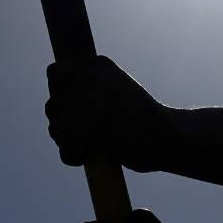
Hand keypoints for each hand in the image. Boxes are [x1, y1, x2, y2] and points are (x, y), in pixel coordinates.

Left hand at [45, 55, 174, 171]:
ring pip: (56, 129)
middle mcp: (88, 80)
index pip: (54, 74)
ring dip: (70, 141)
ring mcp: (87, 105)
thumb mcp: (116, 87)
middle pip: (52, 106)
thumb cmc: (142, 117)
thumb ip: (88, 87)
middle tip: (92, 130)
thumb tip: (55, 100)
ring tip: (97, 142)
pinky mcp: (87, 132)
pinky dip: (75, 157)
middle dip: (65, 122)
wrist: (169, 136)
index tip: (76, 106)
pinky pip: (65, 149)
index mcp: (96, 65)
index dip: (61, 93)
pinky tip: (97, 153)